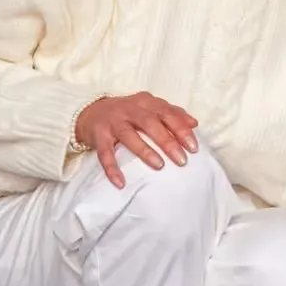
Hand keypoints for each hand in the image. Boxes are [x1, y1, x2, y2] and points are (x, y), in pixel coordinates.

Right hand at [73, 92, 198, 189]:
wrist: (91, 112)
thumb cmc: (130, 113)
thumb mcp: (151, 108)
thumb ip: (173, 113)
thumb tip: (194, 123)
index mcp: (146, 103)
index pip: (167, 114)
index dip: (181, 130)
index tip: (194, 147)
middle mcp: (130, 110)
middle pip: (150, 124)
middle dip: (167, 141)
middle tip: (182, 160)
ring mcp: (113, 123)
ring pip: (129, 136)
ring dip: (145, 151)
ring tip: (159, 166)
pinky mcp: (99, 136)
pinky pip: (105, 154)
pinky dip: (112, 169)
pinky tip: (121, 183)